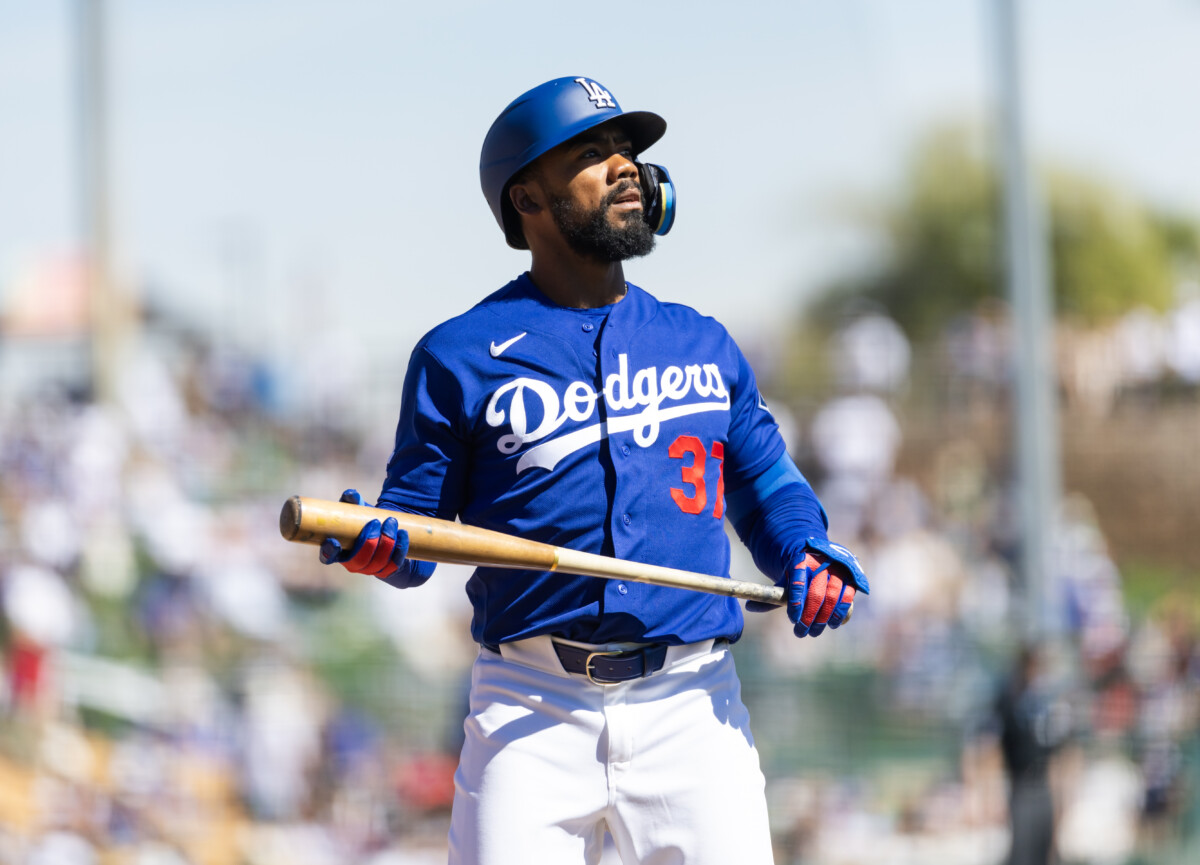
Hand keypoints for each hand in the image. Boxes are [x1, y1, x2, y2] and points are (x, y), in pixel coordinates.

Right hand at [317, 489, 434, 587]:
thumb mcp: (358, 512)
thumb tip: (351, 494)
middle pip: (359, 559)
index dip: (329, 552)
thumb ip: (352, 502)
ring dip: (386, 541)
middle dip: (368, 541)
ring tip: (391, 522)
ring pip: (378, 561)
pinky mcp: (389, 570)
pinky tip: (402, 533)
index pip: (329, 557)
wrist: (387, 535)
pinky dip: (400, 547)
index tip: (334, 541)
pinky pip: (395, 562)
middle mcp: (354, 563)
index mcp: (340, 551)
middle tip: (376, 522)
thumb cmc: (366, 522)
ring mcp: (372, 569)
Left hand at [746, 537, 868, 637]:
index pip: (797, 582)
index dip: (796, 602)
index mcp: (800, 561)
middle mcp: (820, 563)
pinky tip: (833, 624)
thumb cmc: (797, 574)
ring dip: (824, 618)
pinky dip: (840, 613)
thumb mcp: (783, 580)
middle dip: (808, 616)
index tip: (793, 620)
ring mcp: (837, 569)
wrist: (818, 556)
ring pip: (832, 596)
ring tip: (814, 632)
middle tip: (801, 632)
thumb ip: (771, 595)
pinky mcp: (850, 577)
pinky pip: (847, 597)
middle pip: (816, 593)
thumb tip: (749, 607)